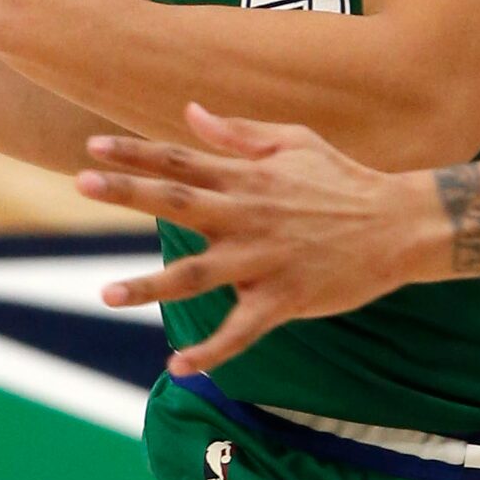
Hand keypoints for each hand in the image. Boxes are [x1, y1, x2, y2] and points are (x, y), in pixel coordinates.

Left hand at [80, 104, 449, 374]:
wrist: (399, 224)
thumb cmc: (343, 179)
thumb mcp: (294, 141)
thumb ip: (239, 132)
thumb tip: (190, 112)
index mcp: (248, 177)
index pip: (181, 159)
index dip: (134, 152)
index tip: (91, 146)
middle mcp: (248, 215)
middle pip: (178, 202)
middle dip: (128, 192)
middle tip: (81, 183)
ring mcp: (264, 259)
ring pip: (198, 274)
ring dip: (150, 285)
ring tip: (106, 293)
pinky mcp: (284, 299)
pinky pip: (241, 331)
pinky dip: (211, 352)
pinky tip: (180, 366)